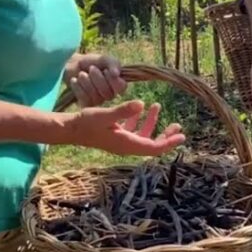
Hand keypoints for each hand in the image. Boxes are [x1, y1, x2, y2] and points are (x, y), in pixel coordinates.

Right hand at [63, 100, 184, 155]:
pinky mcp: (115, 136)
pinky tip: (140, 109)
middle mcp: (126, 146)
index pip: (153, 147)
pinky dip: (139, 122)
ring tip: (157, 106)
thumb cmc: (86, 123)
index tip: (182, 136)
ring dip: (152, 124)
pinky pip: (132, 132)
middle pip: (151, 145)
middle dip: (165, 136)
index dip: (168, 142)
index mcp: (126, 144)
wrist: (69, 129)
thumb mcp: (105, 114)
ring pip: (142, 137)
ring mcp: (120, 142)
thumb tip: (142, 104)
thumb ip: (123, 110)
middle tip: (178, 126)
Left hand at [65, 53, 128, 106]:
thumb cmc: (91, 62)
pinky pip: (84, 98)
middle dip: (97, 78)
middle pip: (108, 93)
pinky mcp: (86, 103)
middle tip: (91, 68)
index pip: (121, 87)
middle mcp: (110, 94)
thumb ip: (113, 63)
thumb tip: (116, 73)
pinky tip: (75, 80)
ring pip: (95, 96)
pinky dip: (78, 87)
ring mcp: (98, 100)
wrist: (72, 65)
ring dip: (86, 81)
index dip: (113, 80)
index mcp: (117, 84)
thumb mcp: (103, 59)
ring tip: (81, 74)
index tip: (106, 70)